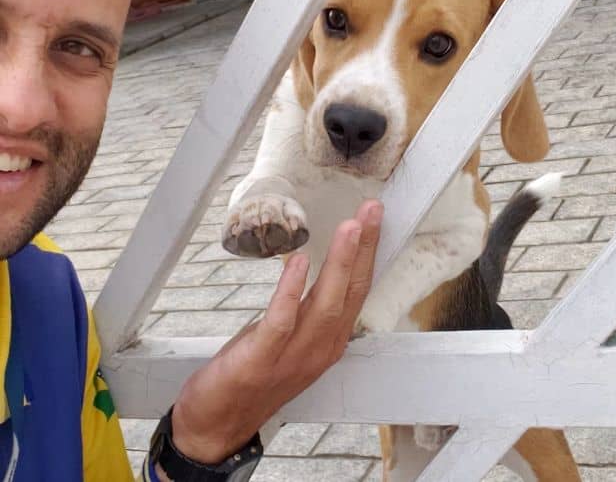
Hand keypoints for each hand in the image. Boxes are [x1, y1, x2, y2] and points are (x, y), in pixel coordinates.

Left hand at [169, 200, 383, 463]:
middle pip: (350, 293)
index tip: (374, 219)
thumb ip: (307, 309)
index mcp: (329, 340)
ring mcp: (293, 357)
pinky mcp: (260, 361)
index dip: (368, 253)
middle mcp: (321, 348)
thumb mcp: (291, 339)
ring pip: (325, 305)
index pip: (357, 290)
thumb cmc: (256, 376)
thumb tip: (316, 269)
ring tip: (349, 228)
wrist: (218, 427)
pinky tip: (299, 261)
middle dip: (364, 249)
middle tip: (371, 211)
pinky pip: (281, 323)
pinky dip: (292, 292)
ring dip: (339, 264)